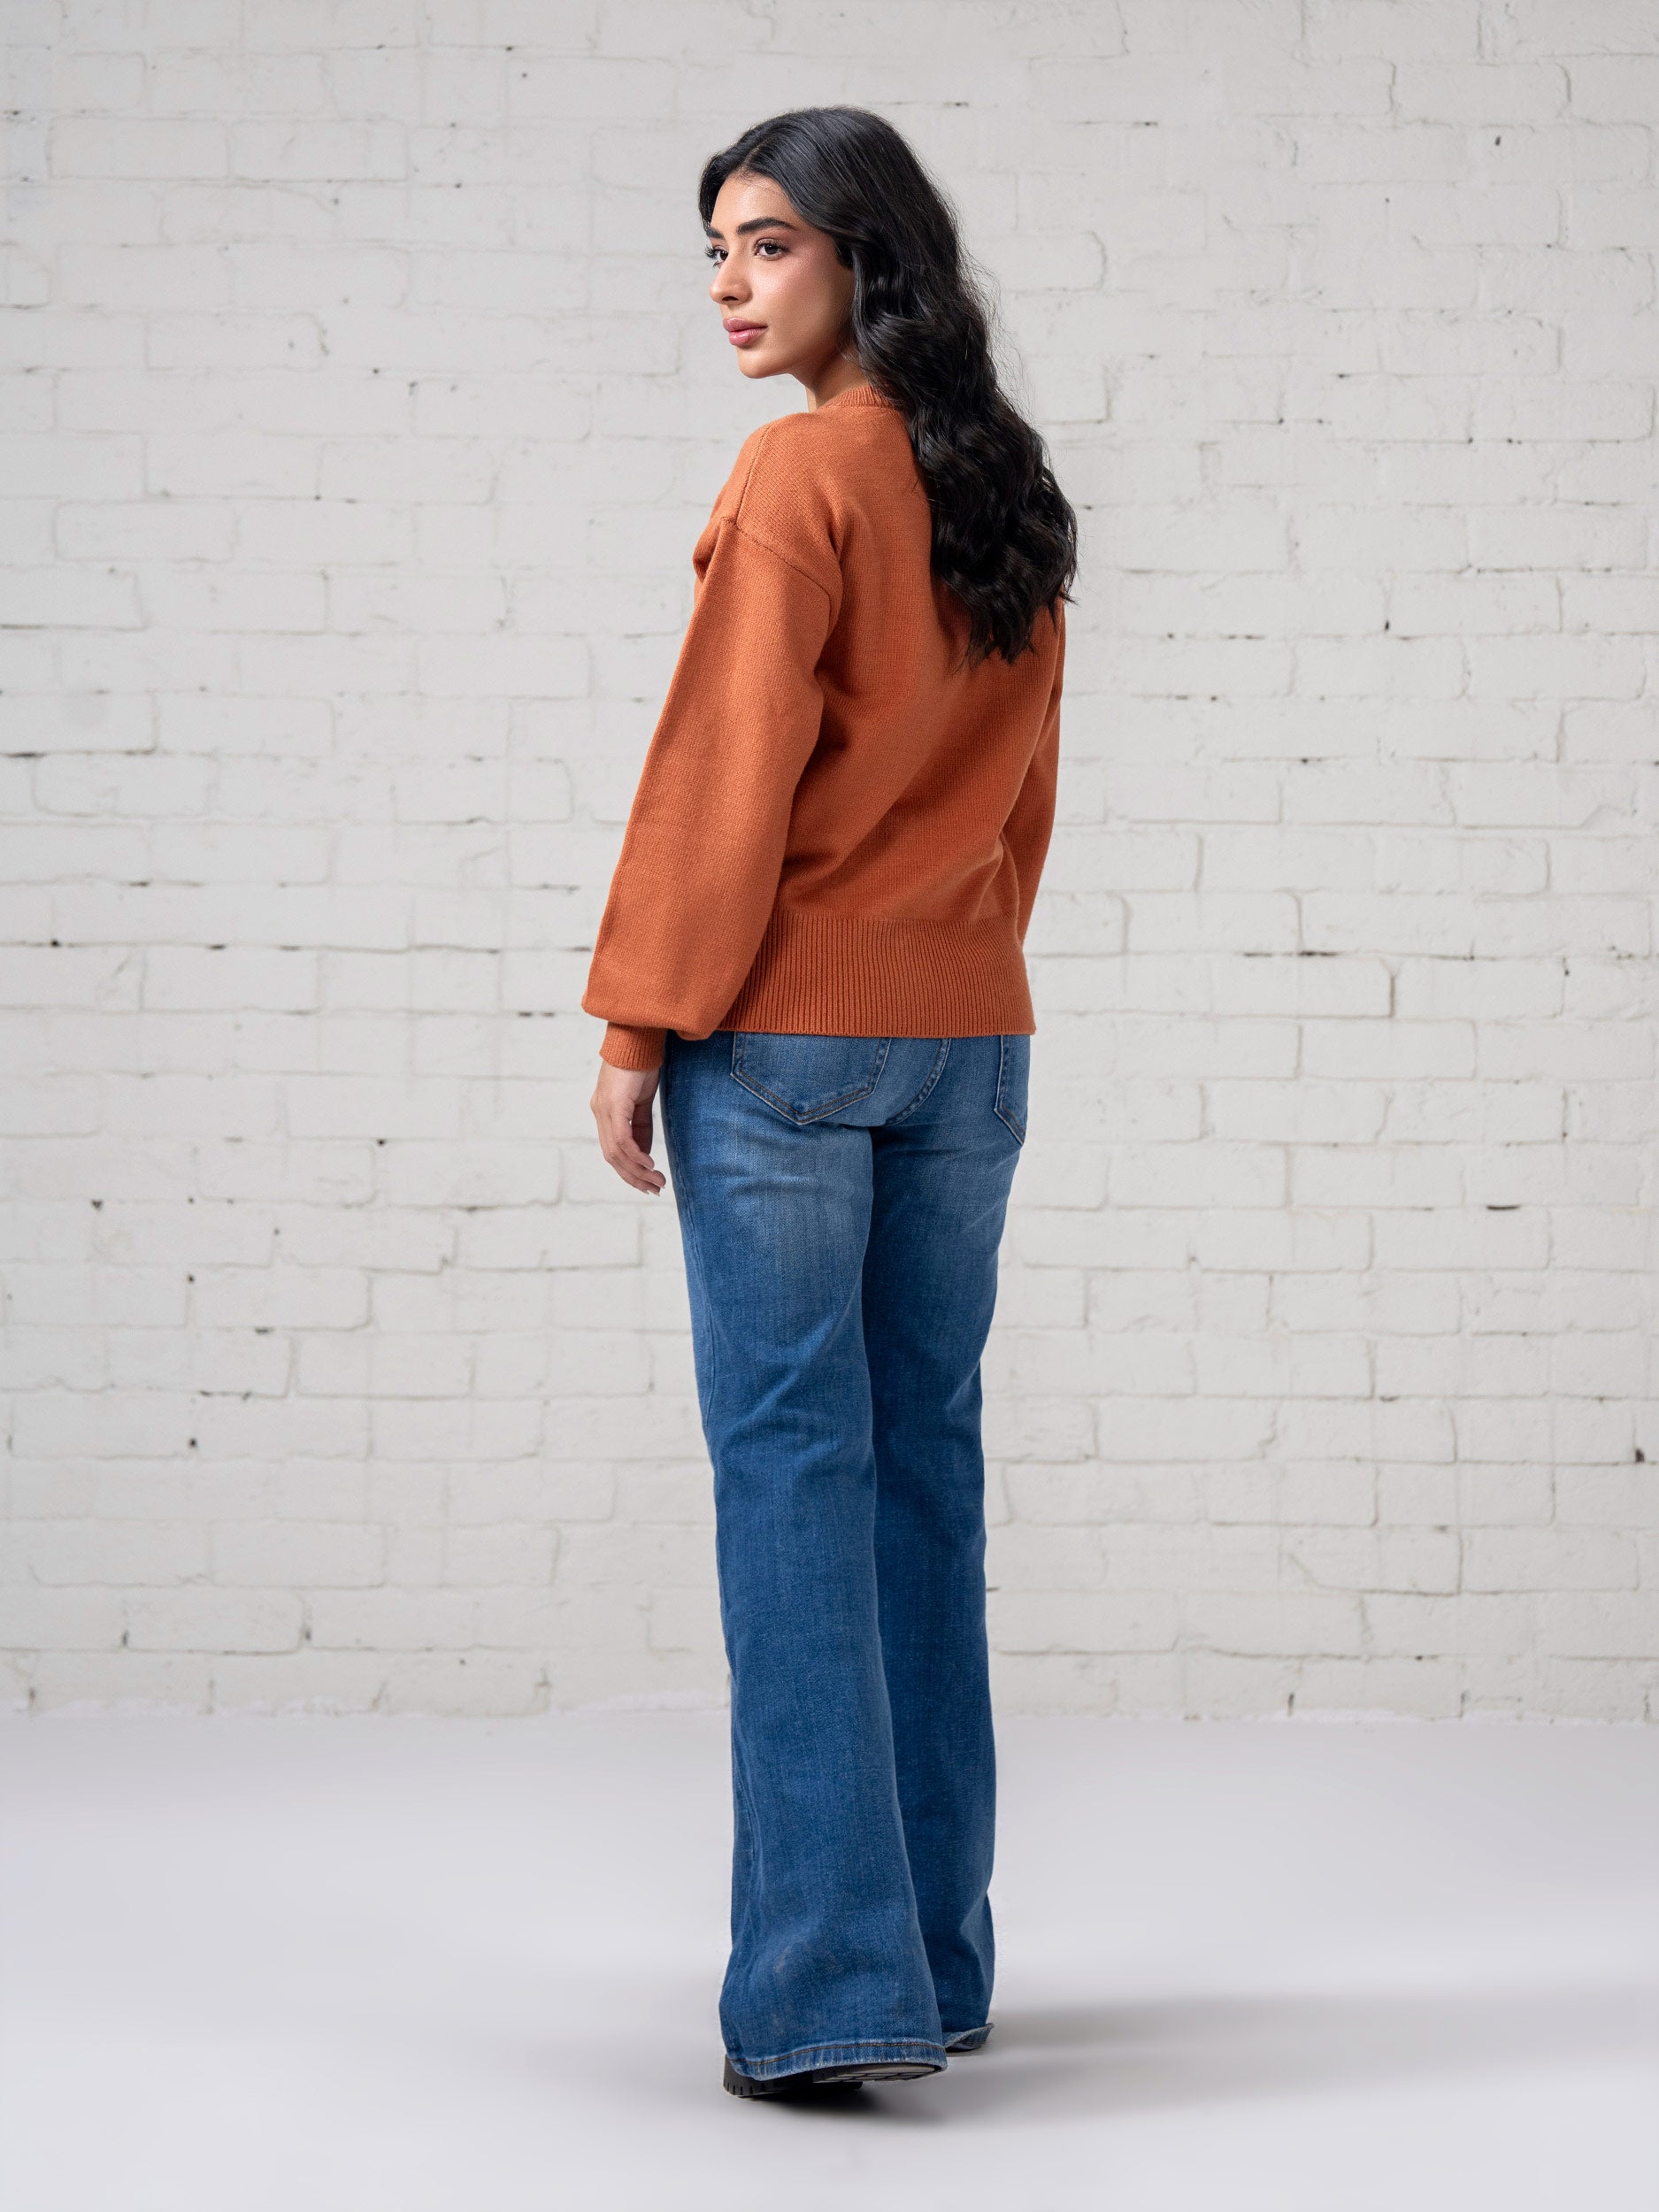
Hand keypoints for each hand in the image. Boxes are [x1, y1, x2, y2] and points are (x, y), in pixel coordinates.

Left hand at [590, 1058, 666, 1194]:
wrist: (638, 1037)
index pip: (613, 1150)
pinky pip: (622, 1139)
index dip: (629, 1170)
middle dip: (633, 1176)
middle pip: (612, 1157)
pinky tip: (649, 1164)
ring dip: (637, 1170)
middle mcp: (600, 1113)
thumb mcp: (642, 1100)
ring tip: (656, 1181)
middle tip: (654, 1189)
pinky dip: (636, 1155)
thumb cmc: (641, 1064)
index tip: (647, 1183)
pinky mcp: (613, 1105)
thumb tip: (645, 1153)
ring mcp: (604, 1110)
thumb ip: (641, 1126)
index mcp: (605, 1112)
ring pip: (617, 1152)